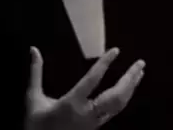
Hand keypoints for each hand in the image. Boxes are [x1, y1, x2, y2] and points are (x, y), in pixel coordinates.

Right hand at [25, 46, 144, 129]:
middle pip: (115, 96)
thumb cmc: (35, 125)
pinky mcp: (96, 127)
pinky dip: (125, 96)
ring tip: (139, 72)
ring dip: (131, 87)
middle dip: (129, 79)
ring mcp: (94, 122)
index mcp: (71, 104)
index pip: (92, 80)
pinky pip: (115, 110)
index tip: (115, 50)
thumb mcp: (32, 99)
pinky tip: (129, 87)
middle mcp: (86, 114)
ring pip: (119, 105)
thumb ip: (35, 73)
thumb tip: (33, 49)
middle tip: (140, 63)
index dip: (104, 64)